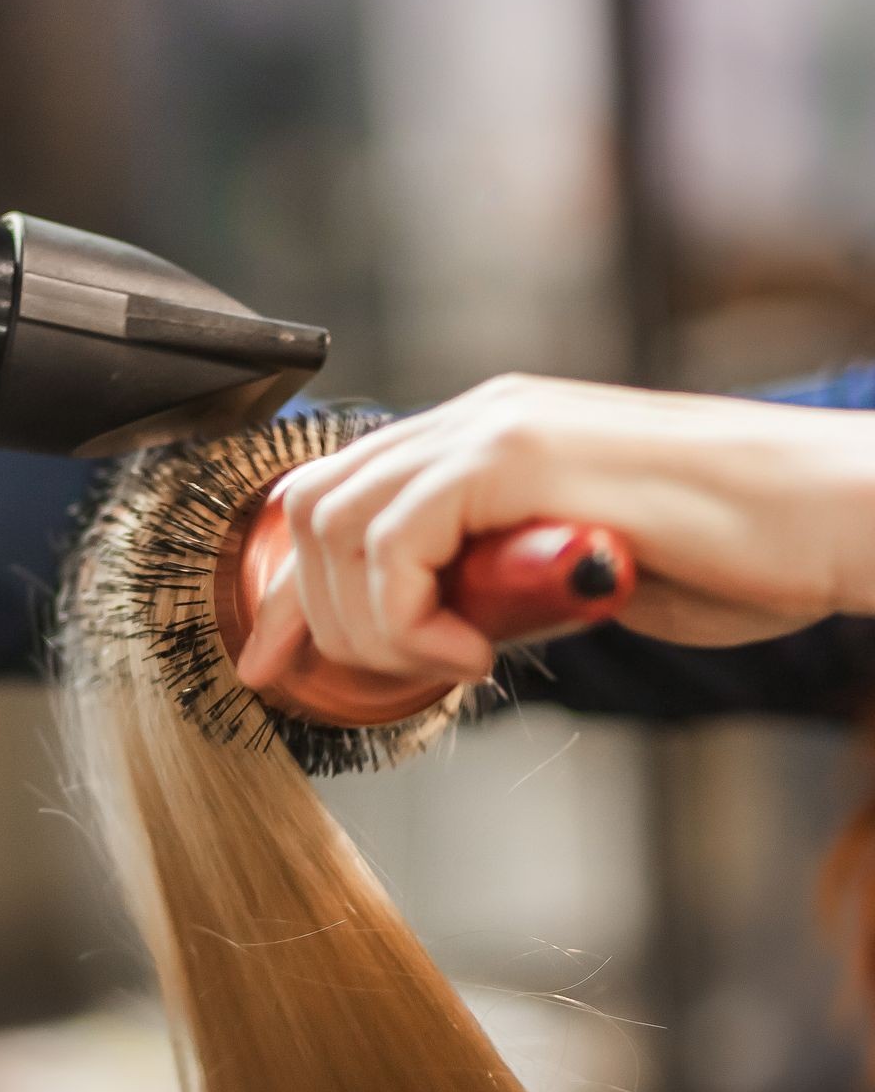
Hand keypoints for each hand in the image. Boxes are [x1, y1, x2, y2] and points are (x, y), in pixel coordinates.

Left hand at [234, 373, 874, 692]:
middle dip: (320, 616)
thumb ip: (485, 588)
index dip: (283, 594)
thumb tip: (418, 632)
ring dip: (369, 620)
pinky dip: (410, 612)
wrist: (829, 522)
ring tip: (450, 662)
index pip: (328, 499)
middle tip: (399, 675)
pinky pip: (398, 537)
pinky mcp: (521, 447)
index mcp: (477, 438)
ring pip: (336, 521)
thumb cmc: (726, 557)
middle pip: (309, 509)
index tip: (272, 669)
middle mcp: (472, 415)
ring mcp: (493, 422)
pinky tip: (475, 649)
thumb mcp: (566, 581)